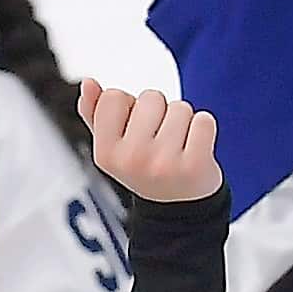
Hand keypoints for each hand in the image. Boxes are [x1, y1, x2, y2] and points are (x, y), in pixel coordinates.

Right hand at [77, 79, 221, 204]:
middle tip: (159, 141)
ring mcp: (164, 163)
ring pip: (180, 108)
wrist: (178, 207)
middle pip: (151, 97)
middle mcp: (133, 159)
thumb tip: (88, 84)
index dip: (127, 107)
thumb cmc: (145, 170)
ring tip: (177, 146)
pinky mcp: (195, 165)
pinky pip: (204, 120)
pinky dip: (203, 129)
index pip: (113, 96)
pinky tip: (194, 148)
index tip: (133, 130)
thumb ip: (96, 114)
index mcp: (106, 154)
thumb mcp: (113, 148)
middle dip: (159, 112)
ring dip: (183, 121)